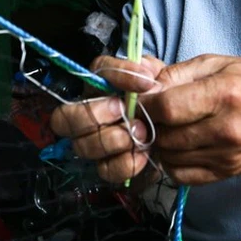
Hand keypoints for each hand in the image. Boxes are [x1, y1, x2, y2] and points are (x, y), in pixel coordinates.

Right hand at [50, 55, 166, 184]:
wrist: (176, 134)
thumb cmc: (162, 103)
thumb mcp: (161, 79)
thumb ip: (151, 70)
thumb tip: (144, 75)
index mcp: (101, 86)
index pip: (95, 71)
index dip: (117, 74)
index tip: (146, 80)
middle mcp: (89, 114)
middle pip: (64, 117)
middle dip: (93, 114)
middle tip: (123, 111)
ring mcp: (94, 143)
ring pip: (83, 146)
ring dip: (112, 139)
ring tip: (141, 133)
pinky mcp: (109, 167)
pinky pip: (106, 170)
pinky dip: (125, 163)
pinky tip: (143, 153)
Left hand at [139, 54, 240, 185]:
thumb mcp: (216, 63)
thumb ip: (176, 74)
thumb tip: (144, 88)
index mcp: (225, 95)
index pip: (167, 108)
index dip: (145, 105)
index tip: (142, 100)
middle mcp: (228, 129)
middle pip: (165, 135)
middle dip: (149, 124)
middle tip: (151, 113)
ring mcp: (228, 155)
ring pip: (169, 157)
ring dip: (160, 143)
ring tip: (167, 127)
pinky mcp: (228, 172)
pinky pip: (182, 175)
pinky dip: (172, 162)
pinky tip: (178, 145)